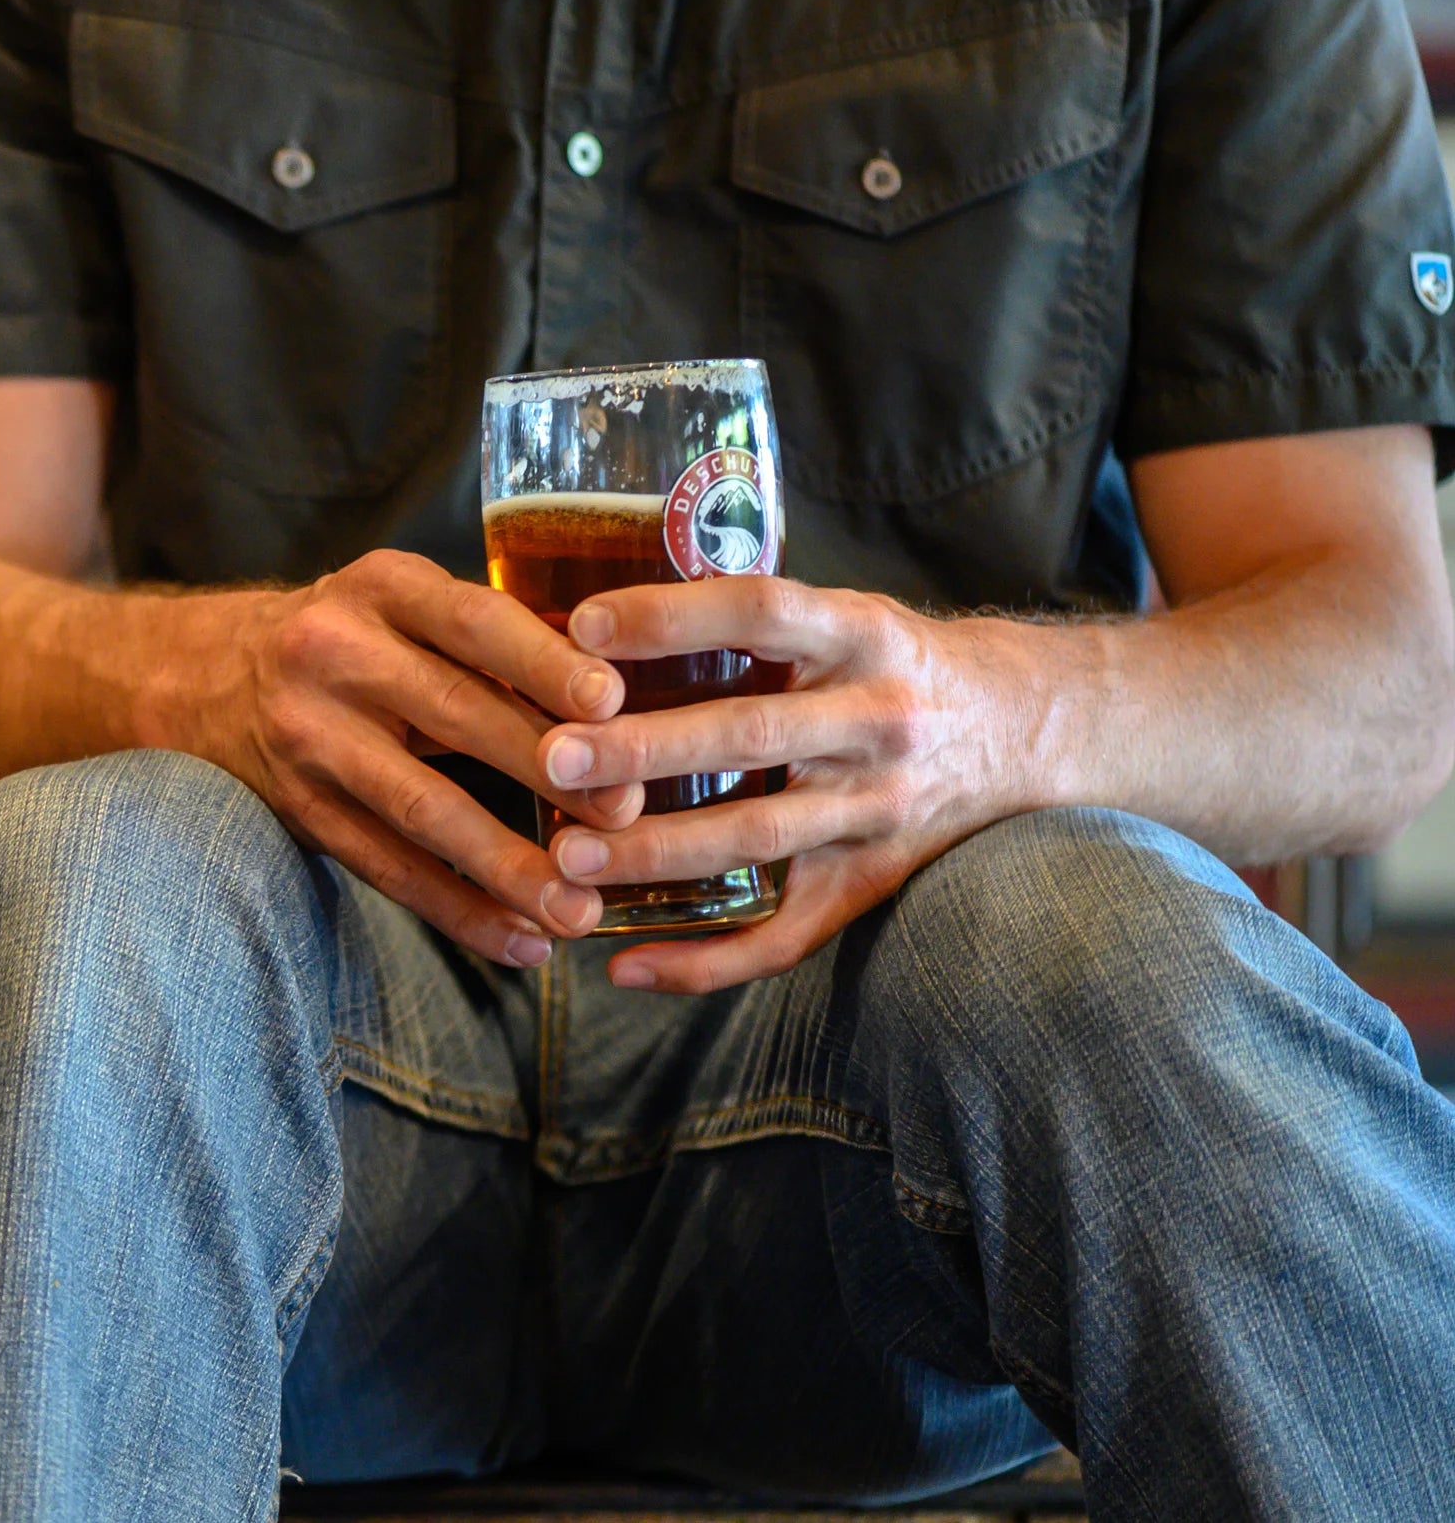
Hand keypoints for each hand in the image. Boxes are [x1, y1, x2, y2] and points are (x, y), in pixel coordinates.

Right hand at [178, 549, 640, 965]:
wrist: (211, 677)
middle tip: (627, 814)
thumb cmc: (356, 636)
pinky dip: (459, 911)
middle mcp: (335, 654)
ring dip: (508, 865)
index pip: (473, 621)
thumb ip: (495, 638)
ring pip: (422, 808)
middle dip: (548, 769)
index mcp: (382, 587)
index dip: (542, 662)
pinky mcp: (301, 811)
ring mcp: (310, 738)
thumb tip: (629, 700)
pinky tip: (522, 943)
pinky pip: (388, 870)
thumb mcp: (407, 603)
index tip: (614, 701)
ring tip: (581, 908)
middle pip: (456, 715)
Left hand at [535, 578, 1030, 992]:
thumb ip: (747, 620)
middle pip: (750, 736)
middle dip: (644, 750)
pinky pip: (788, 935)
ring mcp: (880, 808)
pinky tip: (625, 965)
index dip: (673, 617)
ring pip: (757, 838)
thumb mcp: (844, 613)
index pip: (764, 613)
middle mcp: (880, 720)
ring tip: (566, 857)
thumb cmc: (893, 661)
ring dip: (656, 852)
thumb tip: (591, 622)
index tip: (582, 627)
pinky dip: (705, 962)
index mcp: (864, 635)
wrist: (1024, 726)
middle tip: (553, 757)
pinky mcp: (873, 879)